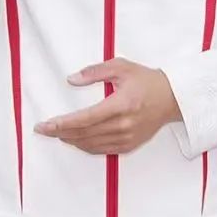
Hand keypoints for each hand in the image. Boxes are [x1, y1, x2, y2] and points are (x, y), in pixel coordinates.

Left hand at [36, 59, 180, 155]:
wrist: (173, 99)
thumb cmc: (147, 81)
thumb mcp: (122, 67)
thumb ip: (95, 71)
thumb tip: (72, 79)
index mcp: (121, 105)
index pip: (85, 119)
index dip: (62, 123)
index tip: (45, 124)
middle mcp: (124, 125)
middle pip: (84, 134)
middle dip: (60, 132)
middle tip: (43, 129)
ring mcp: (127, 138)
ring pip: (91, 144)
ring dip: (71, 140)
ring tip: (56, 133)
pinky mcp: (129, 145)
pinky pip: (101, 149)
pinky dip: (85, 146)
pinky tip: (76, 139)